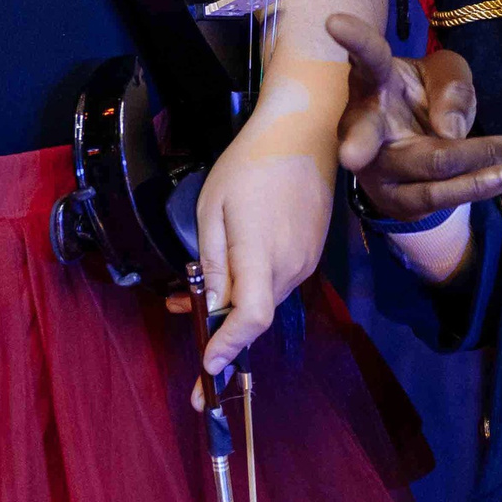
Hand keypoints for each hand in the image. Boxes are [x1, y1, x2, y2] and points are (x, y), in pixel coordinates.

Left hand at [194, 123, 333, 381]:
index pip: (251, 318)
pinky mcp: (312, 253)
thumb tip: (213, 307)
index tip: (207, 367)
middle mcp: (291, 266)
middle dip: (222, 333)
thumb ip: (214, 262)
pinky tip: (230, 270)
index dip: (229, 346)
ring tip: (194, 291)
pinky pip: (277, 282)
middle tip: (189, 338)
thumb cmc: (249, 166)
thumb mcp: (213, 209)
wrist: (303, 135)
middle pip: (256, 316)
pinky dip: (252, 286)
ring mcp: (305, 261)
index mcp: (262, 254)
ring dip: (234, 305)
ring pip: (265, 300)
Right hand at [326, 11, 501, 222]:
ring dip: (475, 161)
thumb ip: (452, 88)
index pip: (367, 57)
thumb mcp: (446, 75)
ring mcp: (373, 168)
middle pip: (367, 132)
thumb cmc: (427, 96)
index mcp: (373, 80)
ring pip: (425, 167)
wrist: (420, 144)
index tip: (334, 20)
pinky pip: (438, 197)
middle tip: (351, 157)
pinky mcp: (395, 200)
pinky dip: (476, 187)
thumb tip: (449, 132)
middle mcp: (362, 124)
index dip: (354, 39)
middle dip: (359, 144)